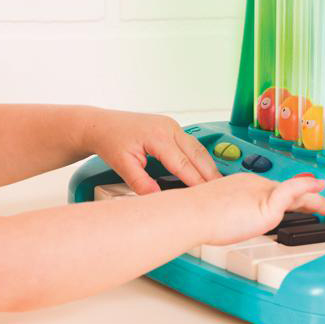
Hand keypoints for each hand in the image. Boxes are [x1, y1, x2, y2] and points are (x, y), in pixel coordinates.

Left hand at [81, 108, 221, 193]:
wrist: (102, 125)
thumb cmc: (111, 140)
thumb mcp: (121, 164)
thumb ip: (140, 182)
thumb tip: (157, 198)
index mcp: (158, 136)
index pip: (183, 164)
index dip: (197, 182)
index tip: (206, 197)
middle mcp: (169, 128)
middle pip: (198, 154)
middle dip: (211, 174)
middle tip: (222, 194)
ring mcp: (172, 126)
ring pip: (198, 148)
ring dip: (208, 165)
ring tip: (218, 185)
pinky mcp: (171, 128)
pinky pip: (192, 144)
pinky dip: (200, 158)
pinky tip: (205, 170)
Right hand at [193, 173, 324, 245]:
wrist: (194, 213)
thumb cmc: (197, 216)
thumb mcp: (216, 212)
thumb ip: (226, 216)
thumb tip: (221, 226)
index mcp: (243, 186)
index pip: (271, 191)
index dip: (286, 196)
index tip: (294, 201)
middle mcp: (255, 185)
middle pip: (286, 191)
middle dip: (304, 197)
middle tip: (319, 200)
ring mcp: (263, 193)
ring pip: (295, 193)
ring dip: (313, 198)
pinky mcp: (268, 202)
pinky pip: (293, 192)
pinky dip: (308, 189)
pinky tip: (320, 190)